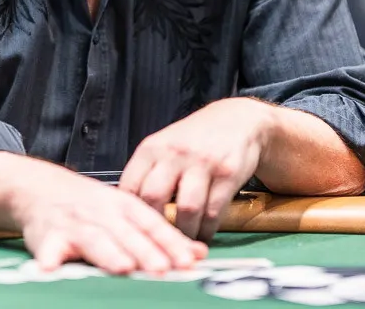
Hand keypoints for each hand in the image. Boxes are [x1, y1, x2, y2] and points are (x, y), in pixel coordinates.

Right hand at [10, 160, 206, 274]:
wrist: (41, 187)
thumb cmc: (91, 207)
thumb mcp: (127, 213)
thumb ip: (161, 235)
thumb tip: (199, 254)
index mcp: (124, 207)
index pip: (152, 225)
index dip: (170, 242)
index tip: (188, 260)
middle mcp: (102, 213)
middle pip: (126, 233)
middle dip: (144, 251)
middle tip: (162, 268)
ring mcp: (74, 224)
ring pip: (93, 238)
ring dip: (107, 252)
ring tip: (122, 266)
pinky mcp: (48, 236)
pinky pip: (48, 249)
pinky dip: (50, 258)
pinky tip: (52, 268)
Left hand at [119, 97, 273, 241]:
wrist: (236, 120)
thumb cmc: (194, 140)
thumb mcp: (164, 146)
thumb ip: (147, 173)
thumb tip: (128, 212)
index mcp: (152, 148)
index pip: (129, 186)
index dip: (129, 214)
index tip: (135, 230)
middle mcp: (174, 153)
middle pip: (153, 197)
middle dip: (155, 226)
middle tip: (159, 242)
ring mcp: (202, 162)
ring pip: (186, 210)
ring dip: (184, 233)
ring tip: (183, 243)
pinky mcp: (227, 173)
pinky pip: (213, 212)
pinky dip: (206, 230)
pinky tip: (203, 234)